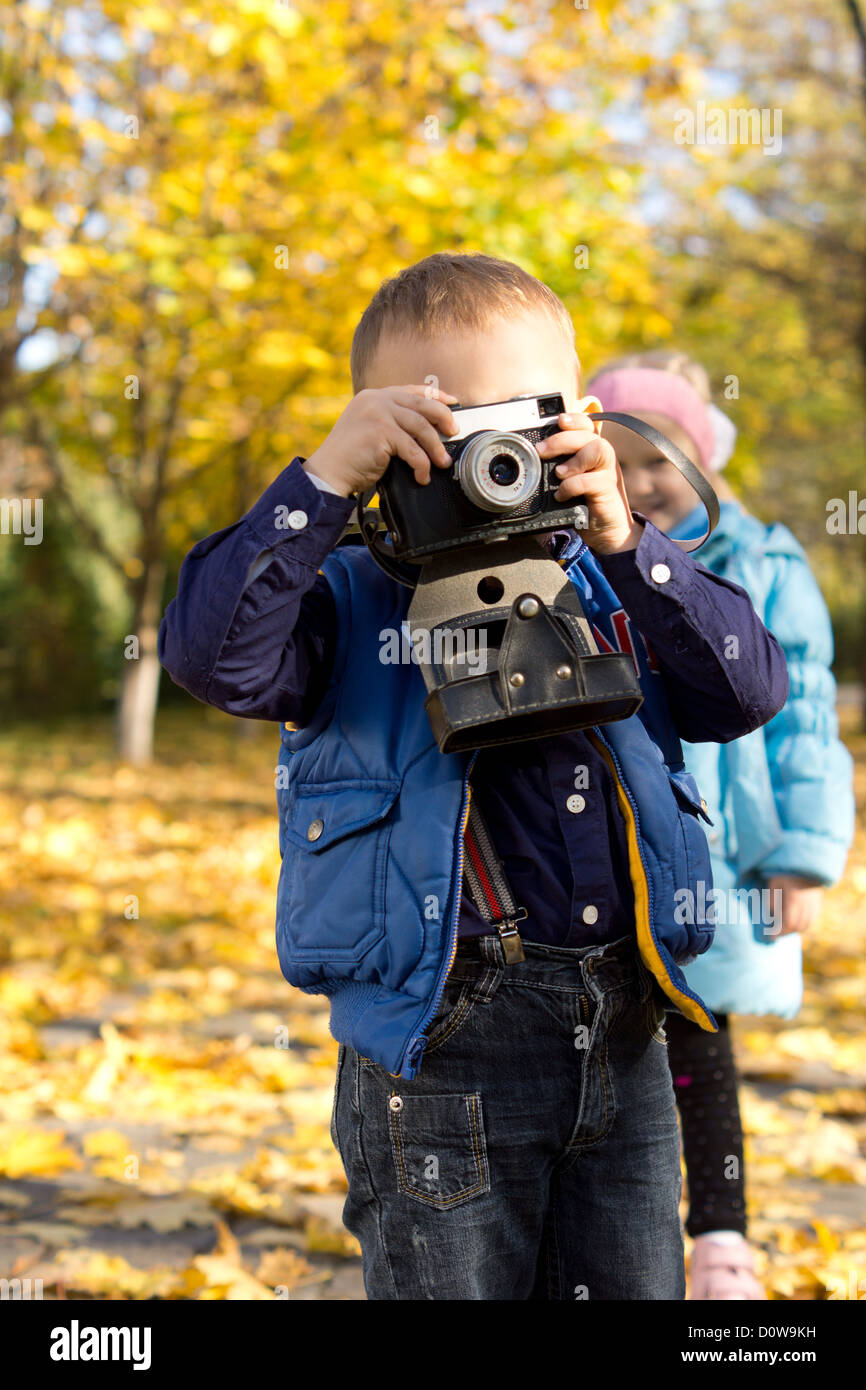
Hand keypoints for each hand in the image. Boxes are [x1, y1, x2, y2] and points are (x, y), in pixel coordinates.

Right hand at [303, 385, 457, 497]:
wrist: (329, 472)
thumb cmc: (349, 457)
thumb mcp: (371, 430)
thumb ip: (392, 422)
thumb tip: (426, 430)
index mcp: (374, 396)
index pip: (412, 390)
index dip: (436, 396)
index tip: (452, 403)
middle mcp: (376, 400)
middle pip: (422, 404)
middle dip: (443, 418)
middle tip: (453, 432)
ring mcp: (378, 413)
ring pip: (421, 427)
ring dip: (435, 447)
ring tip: (443, 461)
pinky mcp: (381, 432)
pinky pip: (412, 449)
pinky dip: (421, 464)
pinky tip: (422, 475)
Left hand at [536, 411, 642, 553]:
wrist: (606, 531)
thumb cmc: (583, 504)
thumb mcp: (567, 482)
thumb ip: (557, 467)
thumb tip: (531, 459)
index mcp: (591, 449)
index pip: (586, 424)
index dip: (574, 418)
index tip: (558, 420)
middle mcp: (602, 456)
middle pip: (586, 434)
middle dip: (561, 439)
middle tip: (541, 451)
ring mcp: (608, 471)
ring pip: (596, 448)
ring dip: (573, 460)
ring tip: (559, 474)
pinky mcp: (608, 489)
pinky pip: (591, 480)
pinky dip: (572, 486)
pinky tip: (562, 495)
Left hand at [766, 875, 824, 936]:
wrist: (803, 860)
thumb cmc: (784, 870)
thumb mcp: (773, 882)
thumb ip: (771, 899)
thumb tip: (772, 916)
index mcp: (794, 898)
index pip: (788, 923)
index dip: (779, 932)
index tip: (770, 936)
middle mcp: (807, 903)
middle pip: (798, 926)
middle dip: (786, 933)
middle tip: (775, 934)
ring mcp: (814, 902)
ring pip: (807, 924)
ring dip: (795, 930)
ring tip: (784, 929)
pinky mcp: (818, 901)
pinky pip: (813, 918)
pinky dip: (804, 923)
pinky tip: (795, 922)